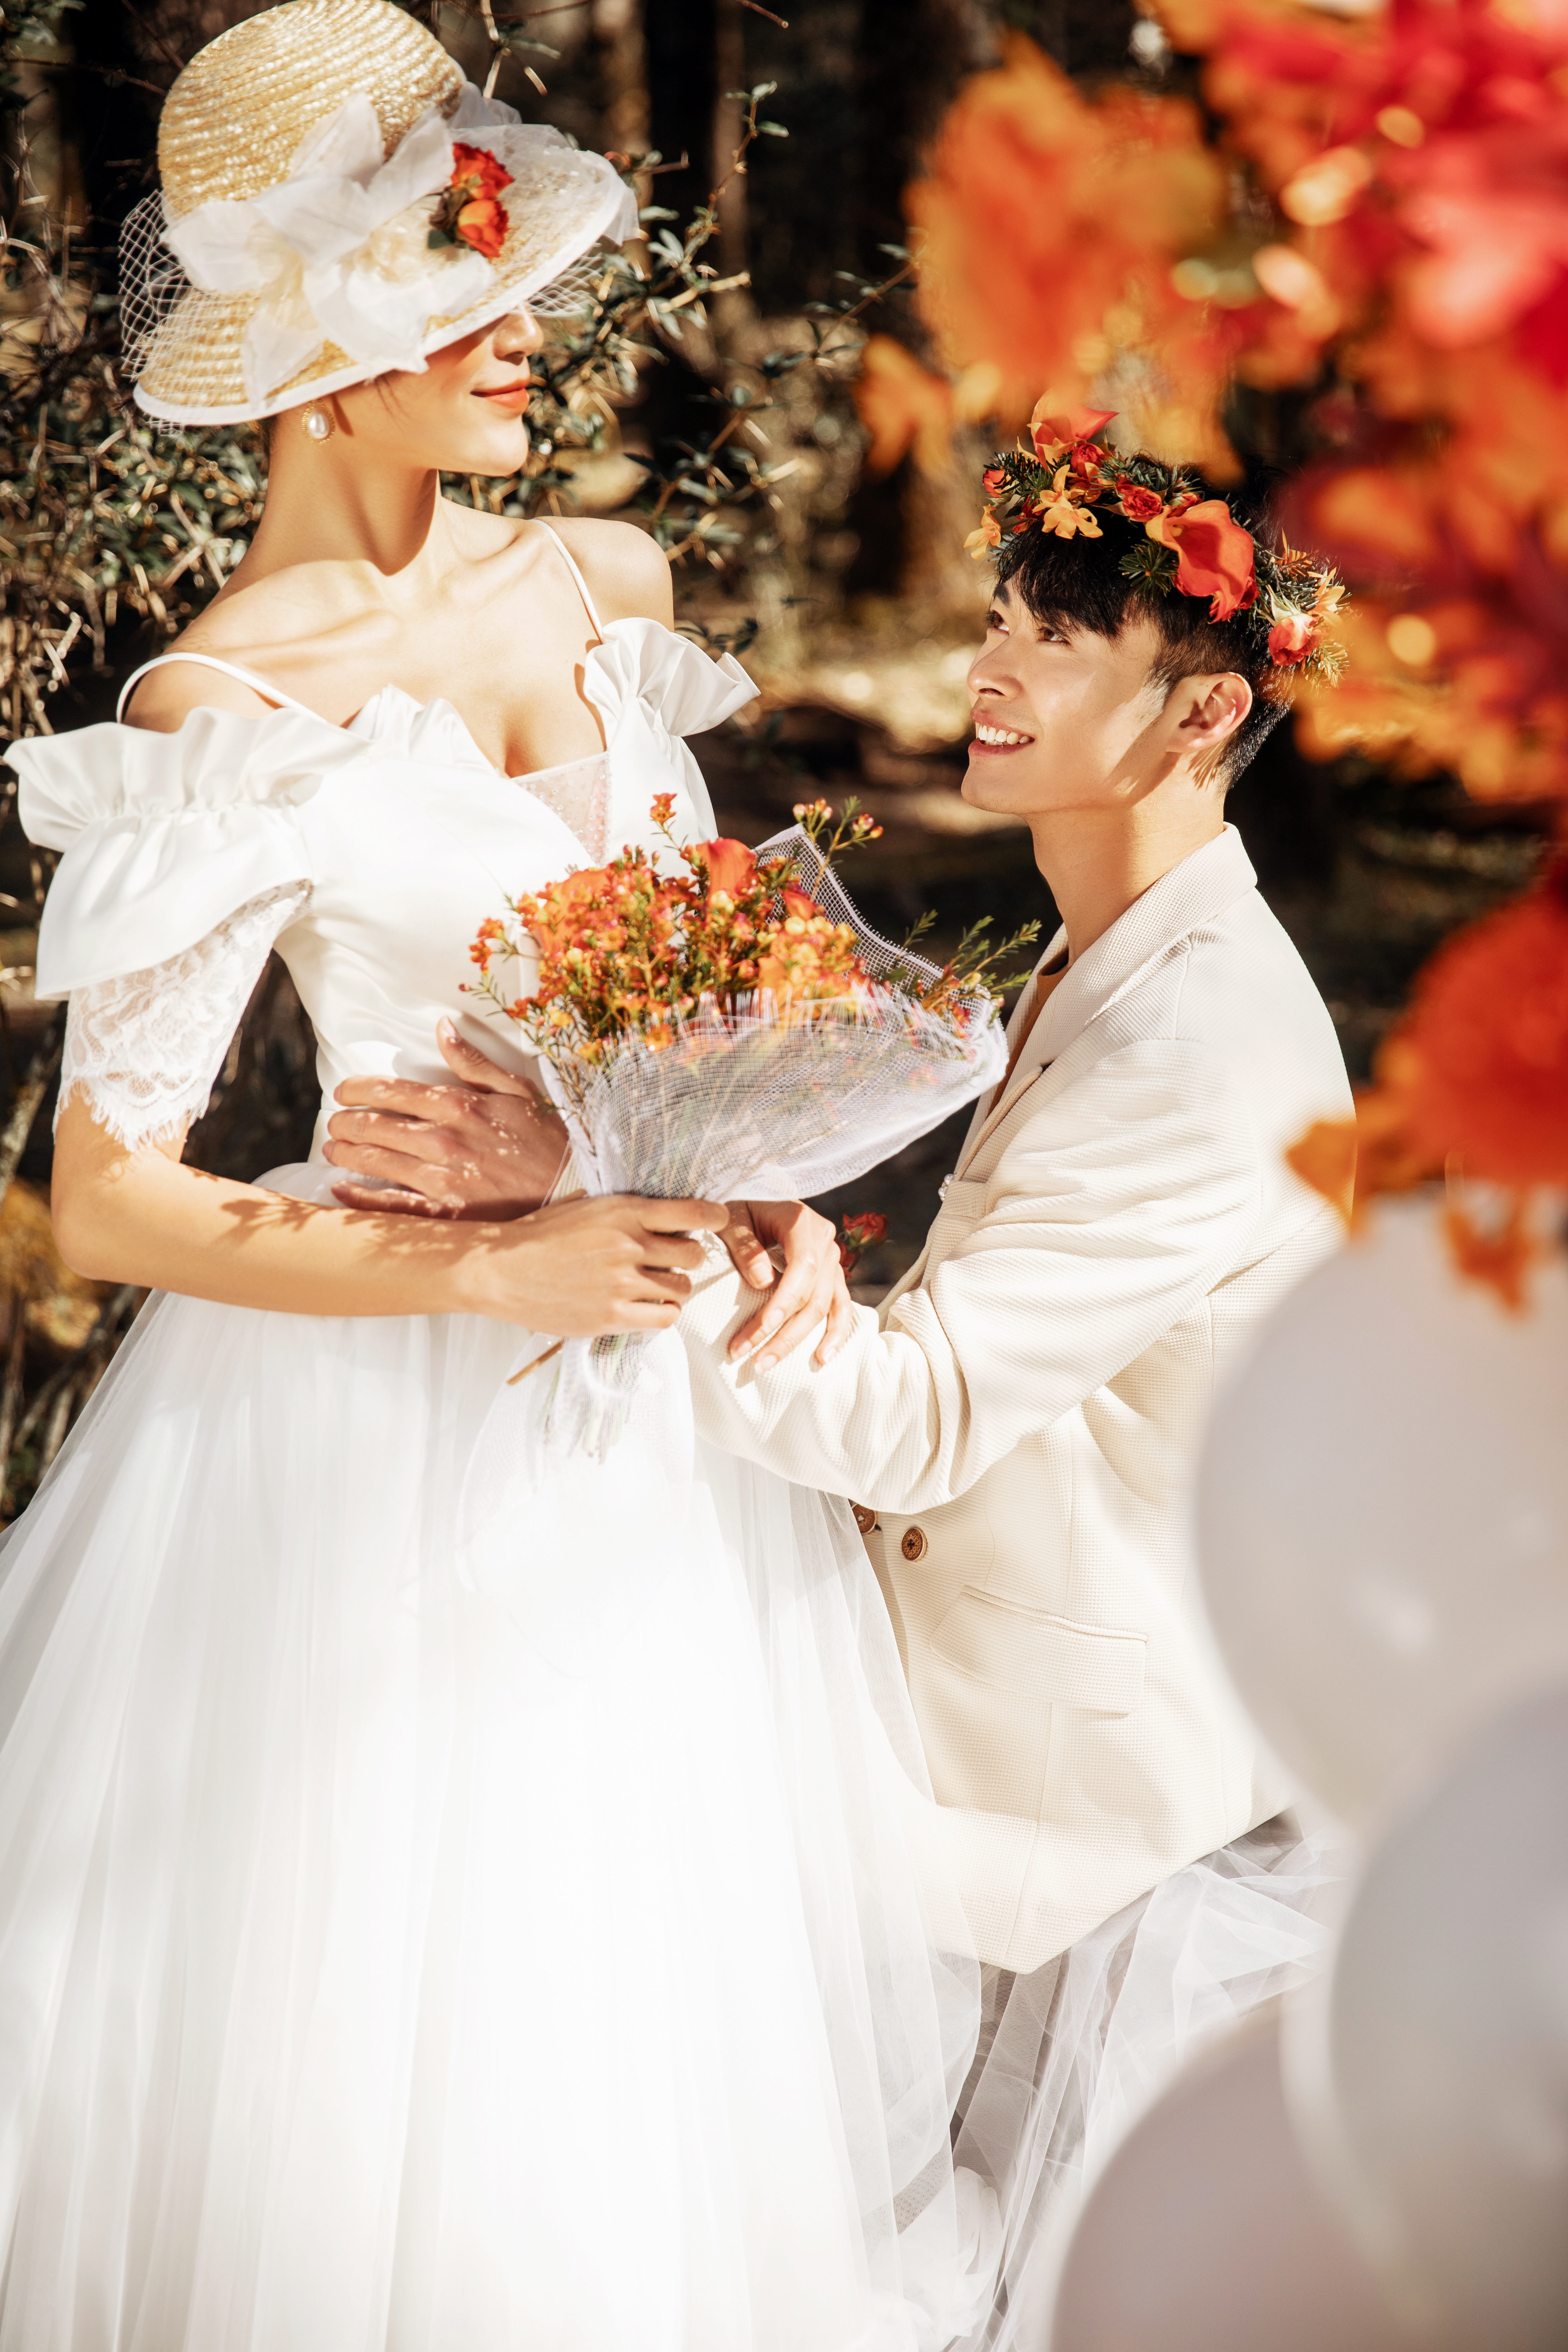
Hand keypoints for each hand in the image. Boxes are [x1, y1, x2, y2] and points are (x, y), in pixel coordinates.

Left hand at [325, 1019, 568, 1217]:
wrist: (574, 1192)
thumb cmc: (546, 1141)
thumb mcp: (518, 1090)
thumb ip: (475, 1061)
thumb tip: (443, 1027)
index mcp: (459, 1106)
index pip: (392, 1091)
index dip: (359, 1089)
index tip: (343, 1091)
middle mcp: (444, 1140)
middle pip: (375, 1126)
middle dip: (346, 1122)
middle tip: (336, 1123)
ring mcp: (442, 1179)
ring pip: (376, 1162)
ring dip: (347, 1153)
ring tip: (334, 1149)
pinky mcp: (445, 1214)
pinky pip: (391, 1206)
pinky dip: (361, 1199)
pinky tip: (341, 1191)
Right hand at [460, 1193, 729, 1334]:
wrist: (500, 1270)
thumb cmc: (539, 1236)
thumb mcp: (584, 1206)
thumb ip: (625, 1209)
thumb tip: (664, 1209)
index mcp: (623, 1211)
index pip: (693, 1212)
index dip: (714, 1217)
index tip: (717, 1221)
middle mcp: (628, 1245)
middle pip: (693, 1254)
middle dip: (687, 1256)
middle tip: (670, 1259)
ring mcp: (621, 1284)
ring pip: (681, 1288)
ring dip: (674, 1287)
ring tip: (652, 1285)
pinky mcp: (612, 1317)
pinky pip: (664, 1317)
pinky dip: (662, 1312)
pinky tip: (646, 1306)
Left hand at [724, 1198, 855, 1370]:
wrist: (756, 1196)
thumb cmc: (740, 1206)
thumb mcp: (731, 1218)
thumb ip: (745, 1246)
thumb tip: (762, 1282)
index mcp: (803, 1223)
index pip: (803, 1268)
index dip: (784, 1302)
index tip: (762, 1329)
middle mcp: (825, 1242)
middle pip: (813, 1296)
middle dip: (784, 1332)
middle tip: (754, 1361)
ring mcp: (831, 1260)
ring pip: (826, 1307)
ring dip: (800, 1340)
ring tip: (771, 1363)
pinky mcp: (830, 1274)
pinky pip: (840, 1306)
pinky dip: (835, 1332)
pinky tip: (823, 1357)